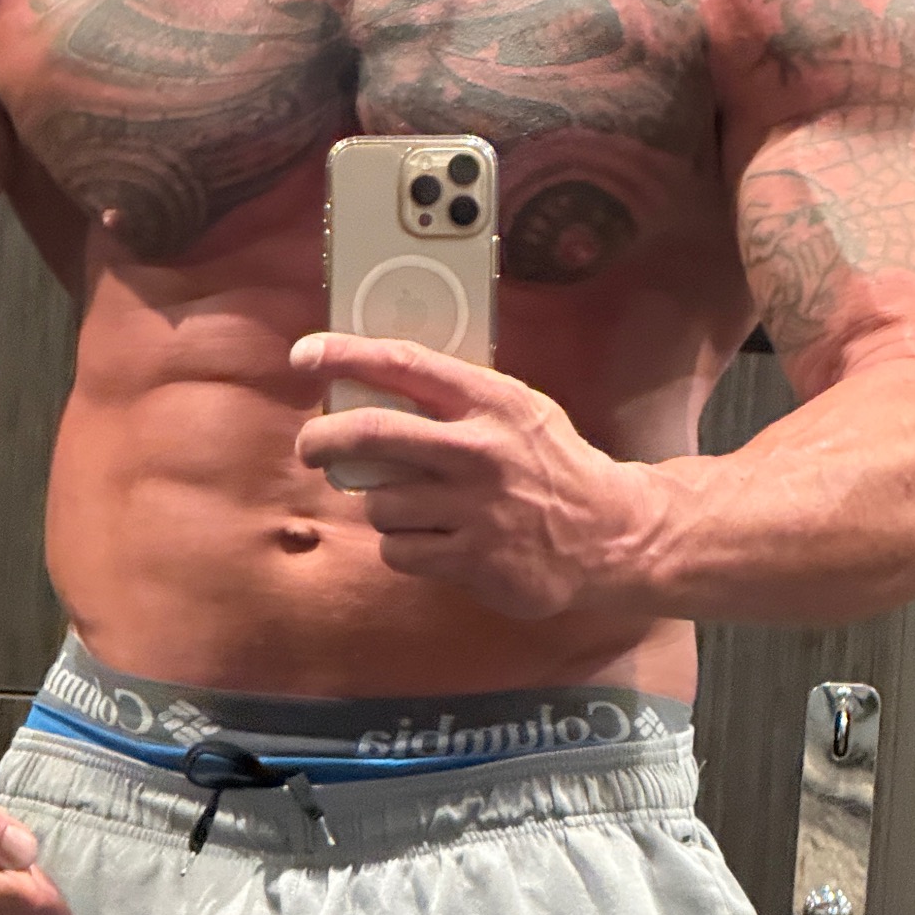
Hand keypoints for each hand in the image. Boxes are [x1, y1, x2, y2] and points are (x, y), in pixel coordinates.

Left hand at [291, 333, 667, 618]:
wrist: (610, 533)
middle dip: (324, 440)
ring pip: (380, 503)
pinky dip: (404, 546)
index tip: (305, 354)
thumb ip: (458, 397)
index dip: (345, 355)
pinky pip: (398, 551)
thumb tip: (376, 384)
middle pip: (371, 434)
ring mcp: (475, 508)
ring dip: (382, 506)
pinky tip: (433, 540)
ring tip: (412, 506)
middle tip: (312, 447)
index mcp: (489, 401)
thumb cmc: (553, 464)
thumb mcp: (519, 409)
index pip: (403, 364)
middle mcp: (479, 450)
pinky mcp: (473, 560)